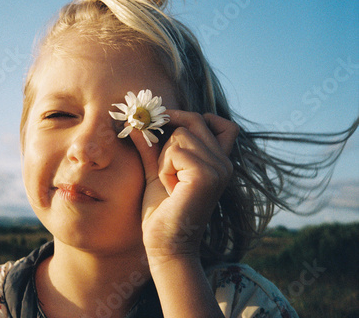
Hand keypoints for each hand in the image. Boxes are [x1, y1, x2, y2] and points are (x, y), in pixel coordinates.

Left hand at [129, 111, 238, 261]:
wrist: (165, 244)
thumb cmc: (162, 210)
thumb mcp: (156, 170)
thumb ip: (151, 146)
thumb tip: (138, 121)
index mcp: (219, 162)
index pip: (224, 125)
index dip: (199, 118)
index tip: (169, 123)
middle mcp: (224, 163)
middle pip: (194, 122)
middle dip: (169, 133)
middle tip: (157, 156)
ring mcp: (219, 168)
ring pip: (181, 135)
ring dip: (164, 157)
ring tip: (168, 182)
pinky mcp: (207, 175)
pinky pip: (175, 151)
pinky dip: (164, 168)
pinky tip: (170, 188)